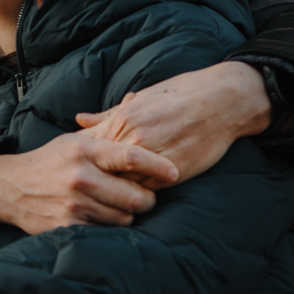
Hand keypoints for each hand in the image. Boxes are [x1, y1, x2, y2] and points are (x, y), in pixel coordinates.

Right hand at [0, 133, 178, 234]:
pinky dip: (109, 226)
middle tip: (146, 196)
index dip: (158, 165)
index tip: (174, 172)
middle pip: (135, 196)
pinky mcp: (68, 225)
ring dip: (128, 214)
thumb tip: (135, 99)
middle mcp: (81, 177)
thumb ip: (107, 127)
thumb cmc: (52, 160)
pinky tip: (102, 216)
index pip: (131, 157)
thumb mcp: (75, 139)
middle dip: (146, 198)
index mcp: (85, 150)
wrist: (11, 187)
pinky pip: (105, 231)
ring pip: (124, 217)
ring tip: (121, 205)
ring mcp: (74, 204)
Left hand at [74, 61, 270, 184]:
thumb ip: (108, 114)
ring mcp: (153, 157)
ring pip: (121, 184)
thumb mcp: (141, 99)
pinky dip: (135, 196)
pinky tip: (128, 199)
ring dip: (112, 191)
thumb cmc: (180, 94)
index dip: (79, 159)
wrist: (221, 101)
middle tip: (79, 190)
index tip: (71, 169)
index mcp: (123, 118)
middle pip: (100, 169)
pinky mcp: (172, 173)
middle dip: (91, 179)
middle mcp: (134, 138)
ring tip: (101, 198)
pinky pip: (145, 191)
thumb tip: (79, 120)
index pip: (89, 146)